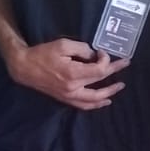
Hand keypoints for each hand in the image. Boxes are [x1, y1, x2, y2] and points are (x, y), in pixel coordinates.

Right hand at [8, 39, 128, 110]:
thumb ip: (82, 49)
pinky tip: (104, 101)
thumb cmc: (42, 54)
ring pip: (94, 100)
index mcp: (74, 74)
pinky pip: (84, 105)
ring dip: (109, 93)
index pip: (100, 70)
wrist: (24, 68)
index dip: (106, 60)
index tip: (101, 52)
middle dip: (114, 73)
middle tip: (125, 64)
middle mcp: (74, 88)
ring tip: (119, 87)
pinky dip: (96, 104)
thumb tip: (94, 56)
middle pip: (101, 84)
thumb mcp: (63, 44)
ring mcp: (69, 96)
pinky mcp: (65, 99)